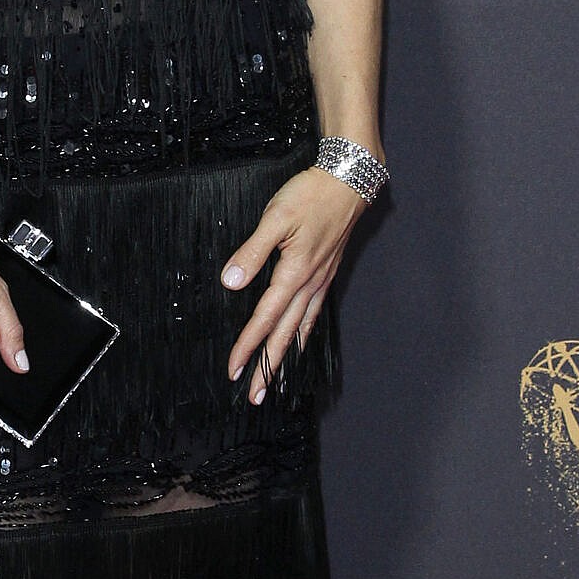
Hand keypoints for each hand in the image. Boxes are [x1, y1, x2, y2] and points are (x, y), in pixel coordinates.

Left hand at [221, 167, 369, 402]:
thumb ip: (252, 252)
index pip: (264, 318)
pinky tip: (299, 340)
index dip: (247, 345)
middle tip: (256, 396)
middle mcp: (309, 284)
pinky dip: (303, 334)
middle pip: (285, 335)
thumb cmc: (310, 195)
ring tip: (276, 380)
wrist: (348, 181)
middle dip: (268, 367)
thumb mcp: (275, 218)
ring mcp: (320, 281)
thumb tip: (230, 282)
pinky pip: (313, 314)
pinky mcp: (325, 274)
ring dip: (286, 356)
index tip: (233, 369)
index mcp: (294, 274)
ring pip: (300, 328)